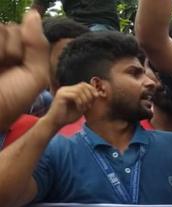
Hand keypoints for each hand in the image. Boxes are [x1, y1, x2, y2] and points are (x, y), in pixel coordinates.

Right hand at [0, 10, 50, 126]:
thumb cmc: (9, 100)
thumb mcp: (34, 75)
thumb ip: (38, 46)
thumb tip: (33, 13)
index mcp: (16, 55)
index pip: (27, 33)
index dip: (28, 47)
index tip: (21, 67)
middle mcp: (2, 49)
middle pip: (14, 29)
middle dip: (16, 50)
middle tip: (7, 70)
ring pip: (3, 29)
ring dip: (5, 51)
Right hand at [44, 83, 98, 128]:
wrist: (56, 122)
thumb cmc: (68, 116)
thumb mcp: (82, 107)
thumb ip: (88, 100)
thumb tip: (97, 94)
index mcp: (70, 90)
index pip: (83, 84)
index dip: (92, 89)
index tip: (96, 97)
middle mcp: (66, 89)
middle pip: (82, 86)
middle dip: (89, 95)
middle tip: (89, 106)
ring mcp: (62, 91)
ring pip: (79, 90)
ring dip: (85, 100)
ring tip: (84, 108)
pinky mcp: (60, 96)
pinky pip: (75, 95)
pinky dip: (80, 102)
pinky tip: (79, 109)